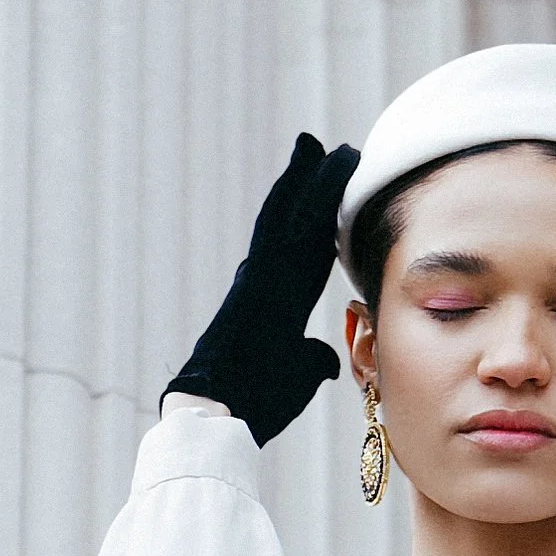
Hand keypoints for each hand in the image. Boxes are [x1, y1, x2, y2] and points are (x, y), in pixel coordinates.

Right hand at [165, 133, 358, 443]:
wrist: (223, 411)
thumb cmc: (257, 401)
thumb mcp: (298, 375)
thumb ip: (312, 358)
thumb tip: (327, 358)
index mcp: (280, 303)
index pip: (308, 253)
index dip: (321, 222)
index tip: (333, 194)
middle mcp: (267, 280)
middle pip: (294, 222)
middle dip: (310, 187)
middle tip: (325, 150)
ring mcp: (262, 274)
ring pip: (286, 214)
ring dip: (304, 178)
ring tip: (316, 145)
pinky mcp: (260, 273)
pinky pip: (283, 221)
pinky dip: (297, 191)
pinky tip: (310, 163)